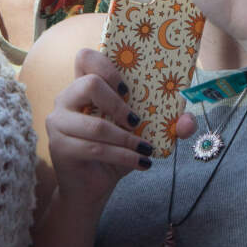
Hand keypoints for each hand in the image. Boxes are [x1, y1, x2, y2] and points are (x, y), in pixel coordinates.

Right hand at [45, 50, 187, 210]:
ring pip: (97, 125)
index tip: (127, 88)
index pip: (85, 58)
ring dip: (126, 139)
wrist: (91, 188)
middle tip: (135, 120)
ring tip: (144, 149)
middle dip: (119, 104)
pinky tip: (141, 163)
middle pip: (90, 84)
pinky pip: (96, 149)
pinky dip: (124, 157)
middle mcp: (66, 99)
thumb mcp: (143, 134)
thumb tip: (188, 121)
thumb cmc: (114, 152)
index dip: (107, 66)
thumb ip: (168, 123)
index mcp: (83, 86)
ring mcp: (58, 122)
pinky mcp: (59, 146)